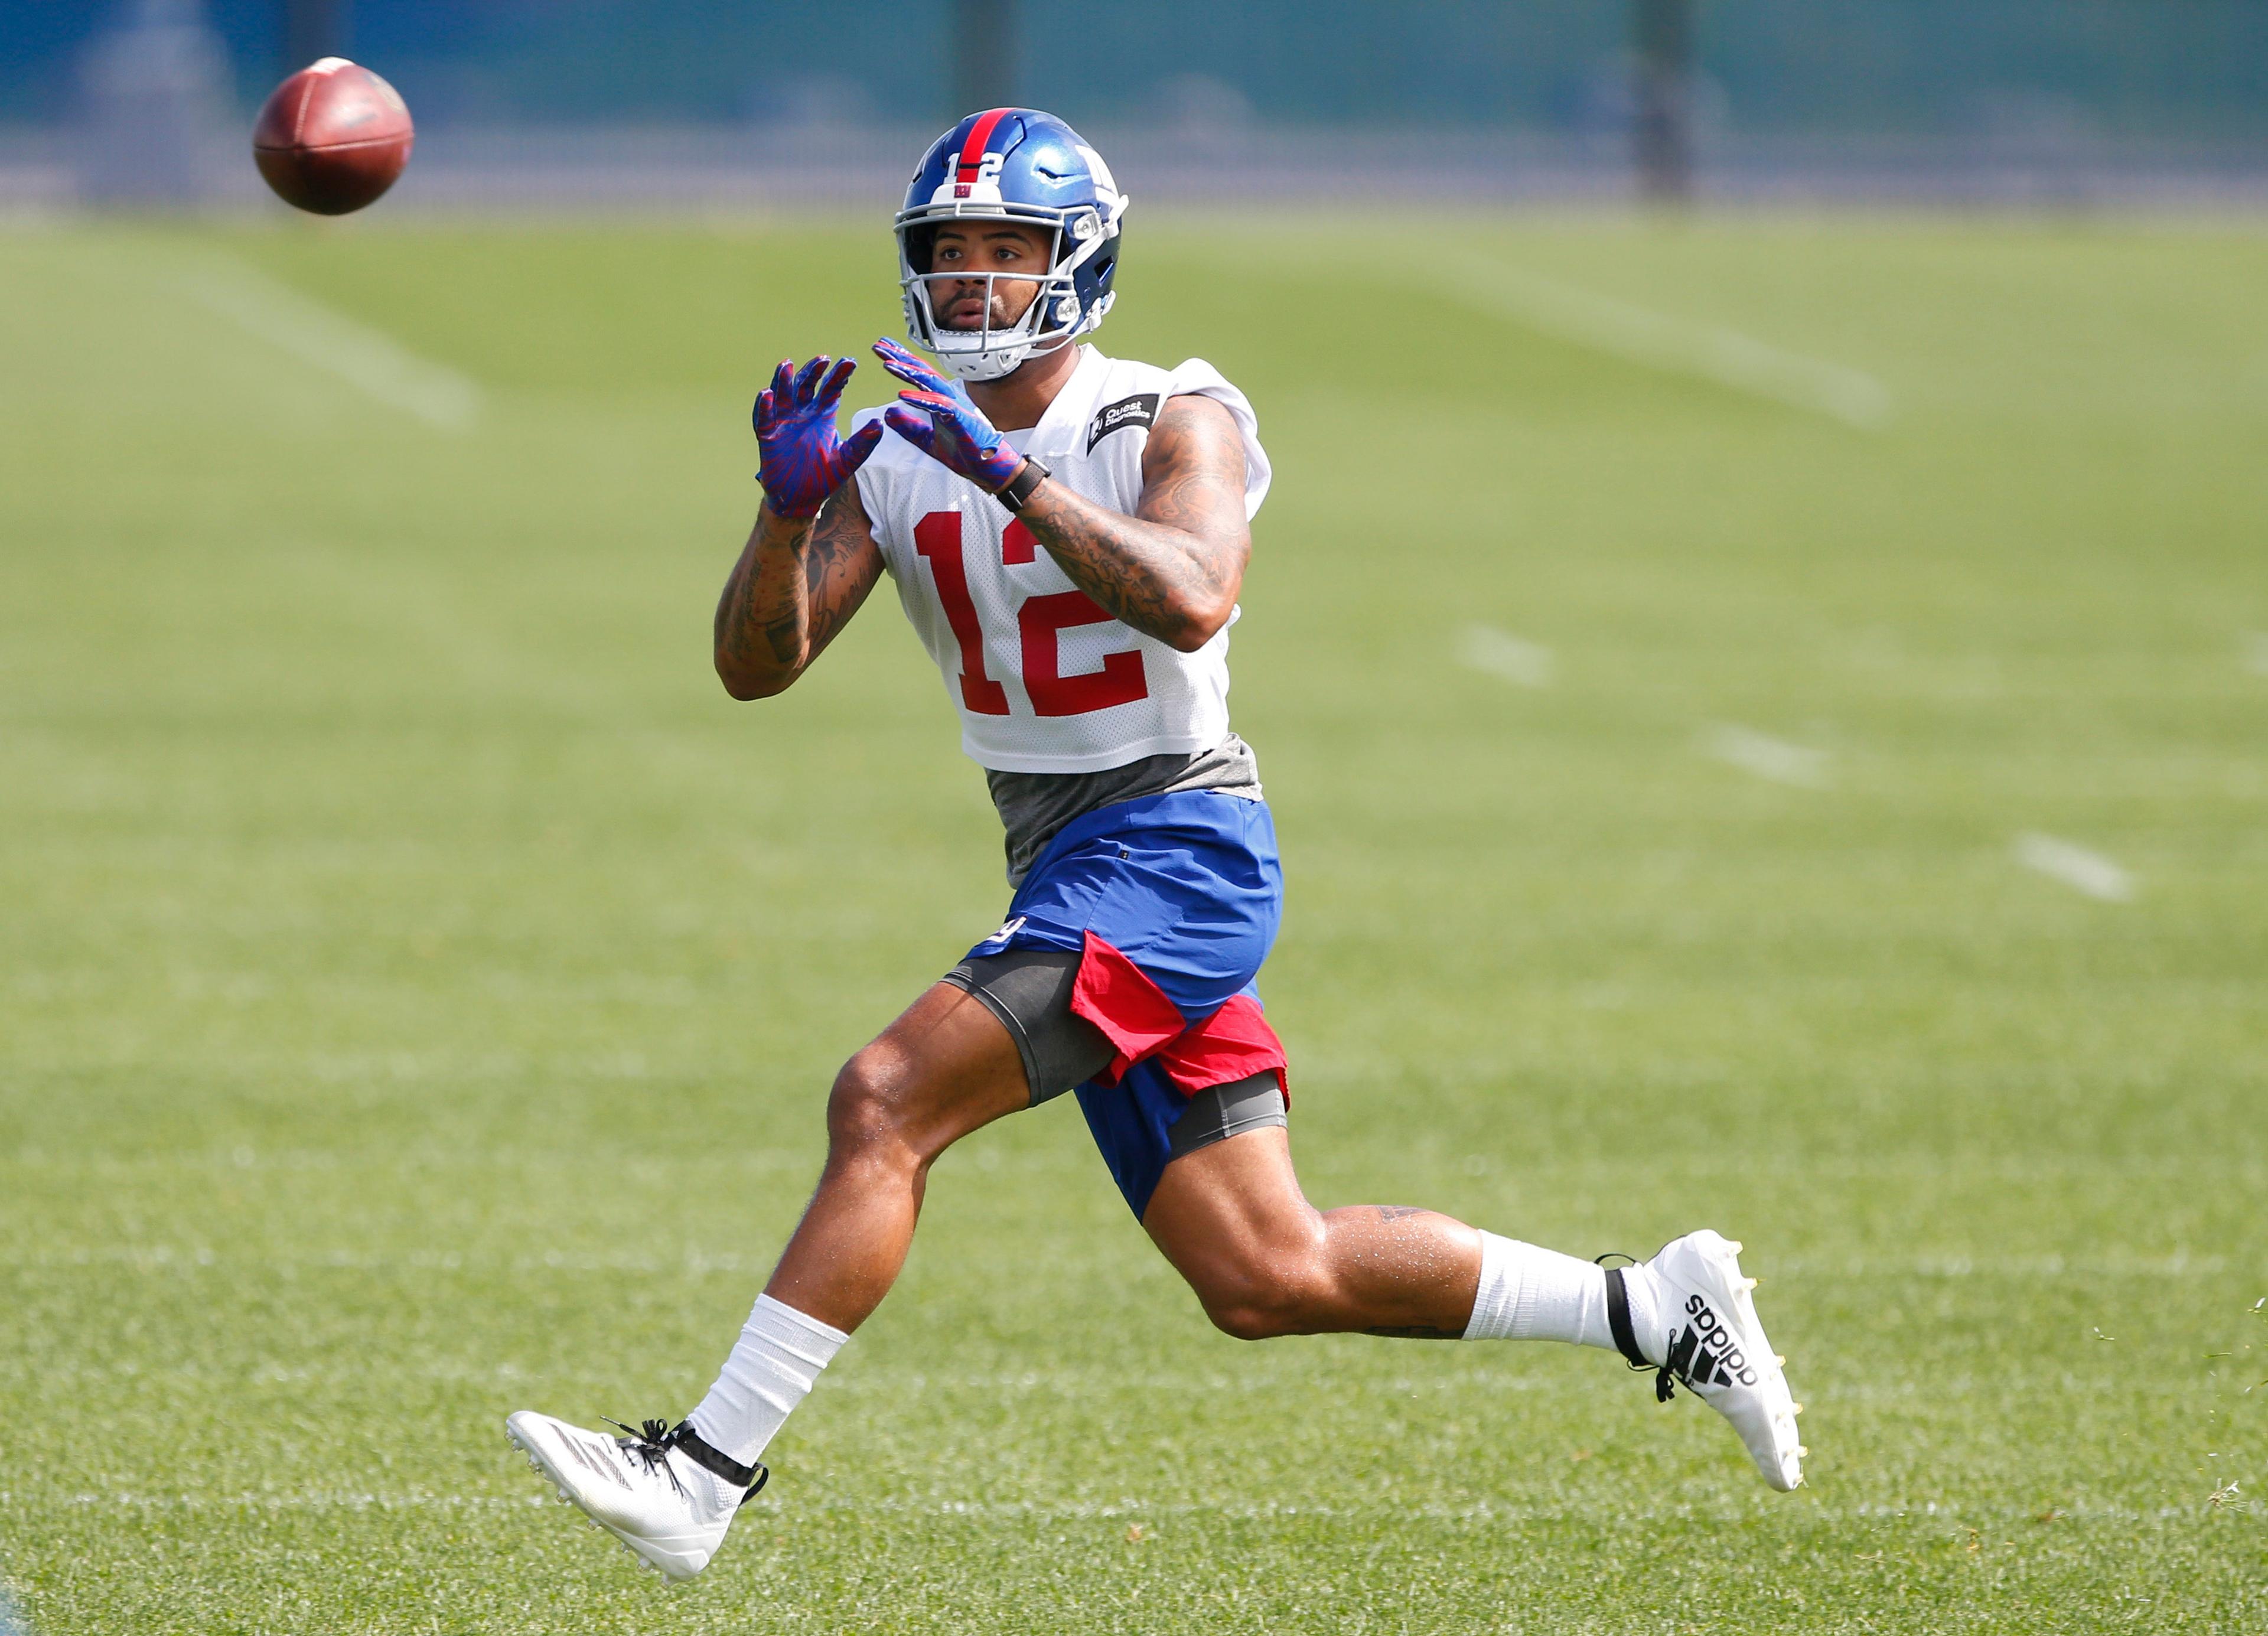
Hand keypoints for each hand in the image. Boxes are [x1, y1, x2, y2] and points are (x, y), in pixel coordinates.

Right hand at [754, 356, 883, 519]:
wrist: (800, 500)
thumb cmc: (823, 478)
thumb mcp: (847, 460)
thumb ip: (862, 443)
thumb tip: (880, 423)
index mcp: (822, 416)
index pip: (830, 389)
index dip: (839, 375)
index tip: (850, 362)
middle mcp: (802, 414)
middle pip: (806, 386)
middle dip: (813, 372)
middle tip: (823, 360)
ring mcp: (783, 423)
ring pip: (782, 396)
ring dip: (784, 380)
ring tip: (787, 364)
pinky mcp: (767, 436)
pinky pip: (763, 419)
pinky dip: (763, 407)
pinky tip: (766, 393)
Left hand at [873, 337, 1023, 491]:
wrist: (989, 469)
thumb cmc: (965, 453)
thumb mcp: (927, 441)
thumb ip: (908, 427)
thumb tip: (888, 413)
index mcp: (942, 400)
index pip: (919, 375)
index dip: (901, 360)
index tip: (882, 349)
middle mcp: (949, 397)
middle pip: (922, 372)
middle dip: (900, 357)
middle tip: (879, 345)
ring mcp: (956, 406)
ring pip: (931, 383)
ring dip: (909, 372)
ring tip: (888, 364)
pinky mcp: (961, 419)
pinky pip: (939, 405)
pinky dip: (921, 400)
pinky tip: (902, 395)